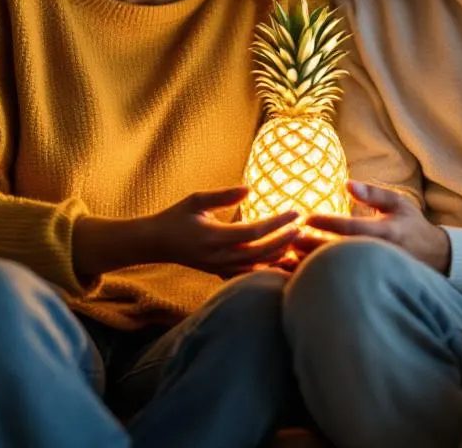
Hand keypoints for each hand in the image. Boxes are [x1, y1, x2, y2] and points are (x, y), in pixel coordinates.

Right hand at [145, 186, 300, 277]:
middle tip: (303, 226)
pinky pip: (251, 273)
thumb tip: (249, 188)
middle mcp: (220, 257)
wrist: (158, 244)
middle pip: (261, 252)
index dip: (277, 223)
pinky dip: (270, 266)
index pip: (253, 232)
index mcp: (213, 237)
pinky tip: (285, 258)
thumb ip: (222, 195)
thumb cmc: (177, 217)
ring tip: (300, 240)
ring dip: (281, 254)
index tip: (295, 211)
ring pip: (259, 266)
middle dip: (285, 239)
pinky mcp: (222, 273)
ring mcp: (221, 269)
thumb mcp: (196, 200)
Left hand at [301, 181, 450, 273]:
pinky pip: (342, 282)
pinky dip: (320, 279)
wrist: (435, 258)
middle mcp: (379, 255)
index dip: (326, 223)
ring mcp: (375, 272)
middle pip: (339, 252)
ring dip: (311, 264)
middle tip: (289, 237)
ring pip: (339, 270)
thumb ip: (373, 193)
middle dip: (312, 245)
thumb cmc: (412, 226)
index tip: (306, 217)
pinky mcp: (372, 284)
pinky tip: (299, 274)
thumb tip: (346, 183)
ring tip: (286, 257)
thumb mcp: (399, 203)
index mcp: (386, 232)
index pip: (350, 228)